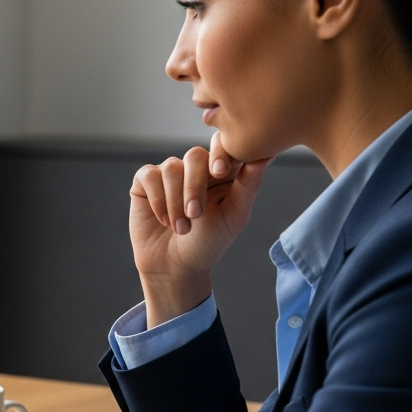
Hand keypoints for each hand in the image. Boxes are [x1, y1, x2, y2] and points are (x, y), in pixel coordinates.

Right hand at [130, 133, 271, 326]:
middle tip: (195, 214)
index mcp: (222, 171)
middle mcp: (195, 168)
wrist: (175, 266)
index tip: (220, 173)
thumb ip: (249, 185)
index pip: (223, 146)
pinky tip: (163, 219)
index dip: (221, 153)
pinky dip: (157, 199)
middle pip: (194, 156)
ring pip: (171, 168)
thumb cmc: (208, 243)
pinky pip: (149, 175)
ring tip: (180, 228)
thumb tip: (265, 155)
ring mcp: (170, 173)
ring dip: (175, 202)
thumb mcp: (234, 216)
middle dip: (194, 186)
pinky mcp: (146, 182)